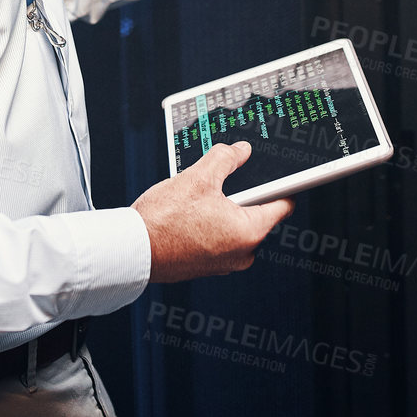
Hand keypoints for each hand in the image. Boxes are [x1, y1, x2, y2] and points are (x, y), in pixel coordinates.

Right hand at [133, 142, 292, 283]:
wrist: (134, 250)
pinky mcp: (206, 266)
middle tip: (220, 181)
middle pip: (256, 214)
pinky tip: (190, 214)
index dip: (282, 184)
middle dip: (243, 195)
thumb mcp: (198, 177)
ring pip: (235, 226)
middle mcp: (242, 253)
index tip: (279, 173)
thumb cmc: (164, 220)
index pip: (282, 205)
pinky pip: (219, 239)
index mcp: (249, 232)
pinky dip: (210, 225)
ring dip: (223, 210)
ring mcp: (224, 263)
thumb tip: (241, 150)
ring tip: (199, 198)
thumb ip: (226, 158)